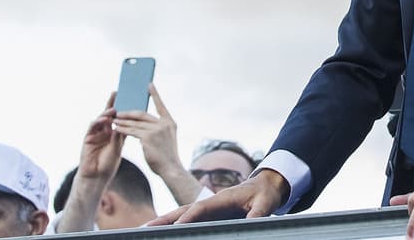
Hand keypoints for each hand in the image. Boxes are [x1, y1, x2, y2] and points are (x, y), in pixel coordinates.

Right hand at [78, 93, 124, 182]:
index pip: (121, 118)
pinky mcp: (88, 138)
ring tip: (113, 109)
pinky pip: (92, 126)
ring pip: (101, 119)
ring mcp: (96, 134)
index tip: (130, 98)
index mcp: (115, 133)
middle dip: (113, 104)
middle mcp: (105, 131)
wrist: (96, 177)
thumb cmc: (108, 164)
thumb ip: (119, 136)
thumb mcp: (117, 148)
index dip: (124, 109)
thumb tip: (125, 122)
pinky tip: (102, 119)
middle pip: (110, 115)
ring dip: (106, 113)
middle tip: (117, 93)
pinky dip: (97, 121)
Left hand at [113, 83, 181, 171]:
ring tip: (114, 119)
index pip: (161, 105)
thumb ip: (158, 129)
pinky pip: (132, 131)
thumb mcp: (167, 138)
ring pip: (135, 123)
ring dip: (123, 121)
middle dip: (129, 112)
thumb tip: (143, 125)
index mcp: (170, 122)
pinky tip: (117, 128)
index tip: (149, 84)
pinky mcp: (147, 137)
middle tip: (119, 111)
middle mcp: (164, 124)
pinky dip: (123, 129)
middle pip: (143, 114)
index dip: (155, 94)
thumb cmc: (167, 156)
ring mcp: (156, 130)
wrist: (171, 168)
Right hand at [146, 170, 288, 224]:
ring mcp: (210, 207)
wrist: (267, 184)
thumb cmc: (265, 194)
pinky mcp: (211, 213)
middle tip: (147, 227)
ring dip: (166, 221)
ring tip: (147, 229)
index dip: (188, 217)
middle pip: (184, 209)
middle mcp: (212, 201)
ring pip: (183, 213)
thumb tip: (250, 224)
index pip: (201, 208)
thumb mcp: (265, 204)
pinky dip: (176, 223)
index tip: (176, 226)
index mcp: (223, 198)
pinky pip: (190, 218)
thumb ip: (257, 215)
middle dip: (166, 218)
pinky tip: (165, 230)